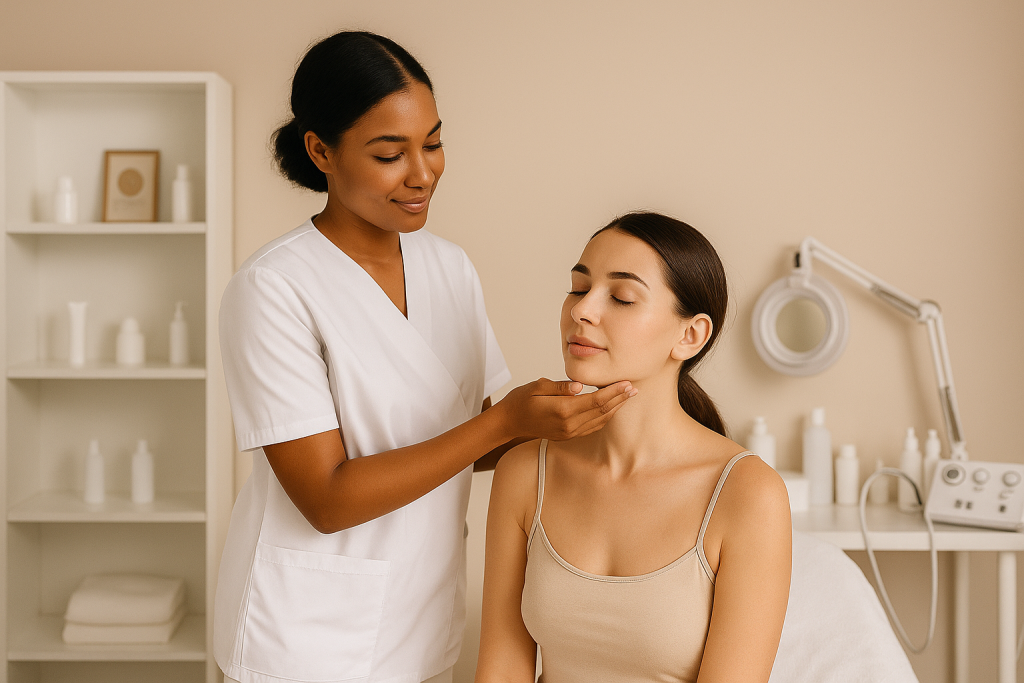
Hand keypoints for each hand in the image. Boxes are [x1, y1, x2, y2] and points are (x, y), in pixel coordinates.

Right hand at [495, 378, 636, 440]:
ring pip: (599, 420)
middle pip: (602, 411)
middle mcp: (569, 424)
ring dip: (615, 408)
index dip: (614, 391)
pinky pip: (592, 427)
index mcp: (562, 410)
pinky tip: (611, 408)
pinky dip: (604, 417)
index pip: (596, 400)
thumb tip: (580, 385)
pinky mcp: (568, 435)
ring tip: (627, 397)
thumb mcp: (537, 386)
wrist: (509, 422)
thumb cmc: (521, 400)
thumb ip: (560, 387)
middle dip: (619, 399)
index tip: (626, 383)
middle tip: (634, 388)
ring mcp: (569, 432)